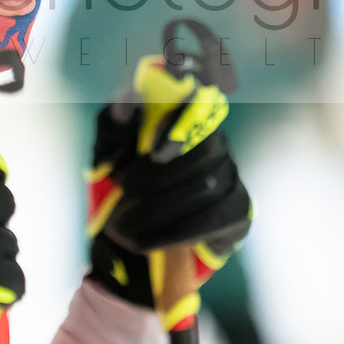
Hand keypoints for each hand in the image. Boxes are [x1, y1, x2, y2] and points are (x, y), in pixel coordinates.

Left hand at [86, 55, 251, 331]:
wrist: (124, 249)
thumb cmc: (118, 191)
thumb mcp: (105, 157)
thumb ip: (113, 125)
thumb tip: (130, 94)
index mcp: (185, 122)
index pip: (201, 106)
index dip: (182, 125)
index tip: (153, 150)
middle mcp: (216, 145)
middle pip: (207, 151)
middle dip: (160, 175)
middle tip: (122, 191)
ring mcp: (231, 179)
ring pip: (209, 185)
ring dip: (163, 206)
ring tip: (128, 223)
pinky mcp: (237, 214)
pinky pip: (218, 218)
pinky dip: (180, 231)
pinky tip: (151, 241)